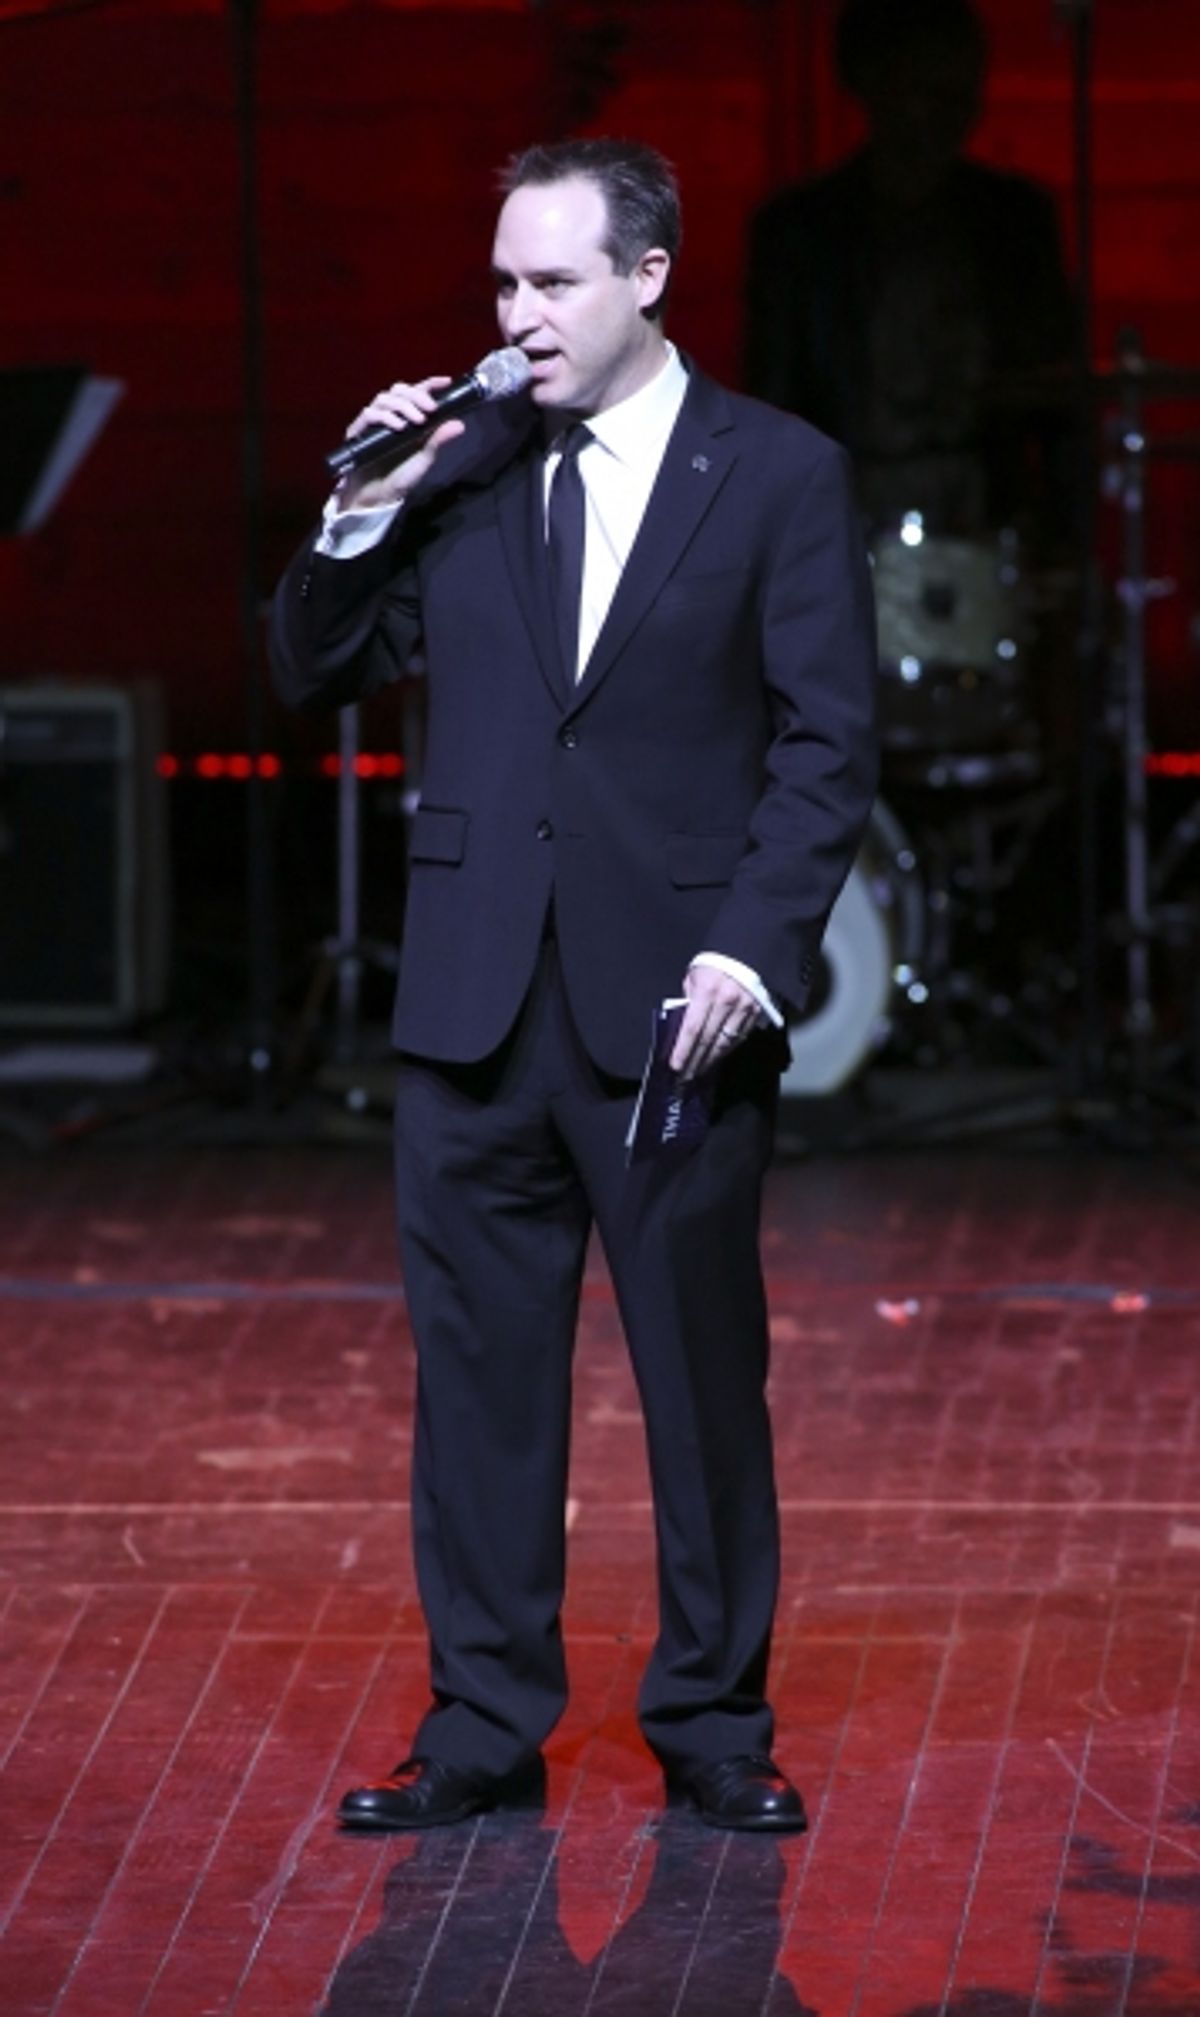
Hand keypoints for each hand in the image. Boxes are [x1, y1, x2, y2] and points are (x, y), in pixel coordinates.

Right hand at [334, 376, 465, 511]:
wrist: (377, 497)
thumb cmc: (400, 477)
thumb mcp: (424, 458)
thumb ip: (438, 440)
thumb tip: (460, 424)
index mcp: (406, 417)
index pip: (416, 392)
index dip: (429, 384)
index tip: (445, 382)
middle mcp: (389, 415)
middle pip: (399, 390)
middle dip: (416, 395)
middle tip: (430, 409)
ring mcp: (373, 422)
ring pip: (384, 398)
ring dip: (403, 406)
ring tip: (418, 421)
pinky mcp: (358, 431)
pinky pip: (369, 414)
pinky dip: (385, 417)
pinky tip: (399, 426)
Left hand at [669, 966, 759, 1080]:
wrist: (748, 951)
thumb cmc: (716, 962)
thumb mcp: (695, 975)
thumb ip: (689, 999)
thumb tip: (684, 1021)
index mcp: (708, 992)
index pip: (692, 1028)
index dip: (684, 1049)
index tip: (675, 1065)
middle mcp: (727, 1003)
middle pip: (709, 1040)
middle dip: (696, 1060)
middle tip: (686, 1076)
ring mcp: (744, 1009)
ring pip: (726, 1042)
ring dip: (711, 1059)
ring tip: (700, 1071)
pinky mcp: (756, 1012)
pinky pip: (740, 1037)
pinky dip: (727, 1049)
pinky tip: (717, 1056)